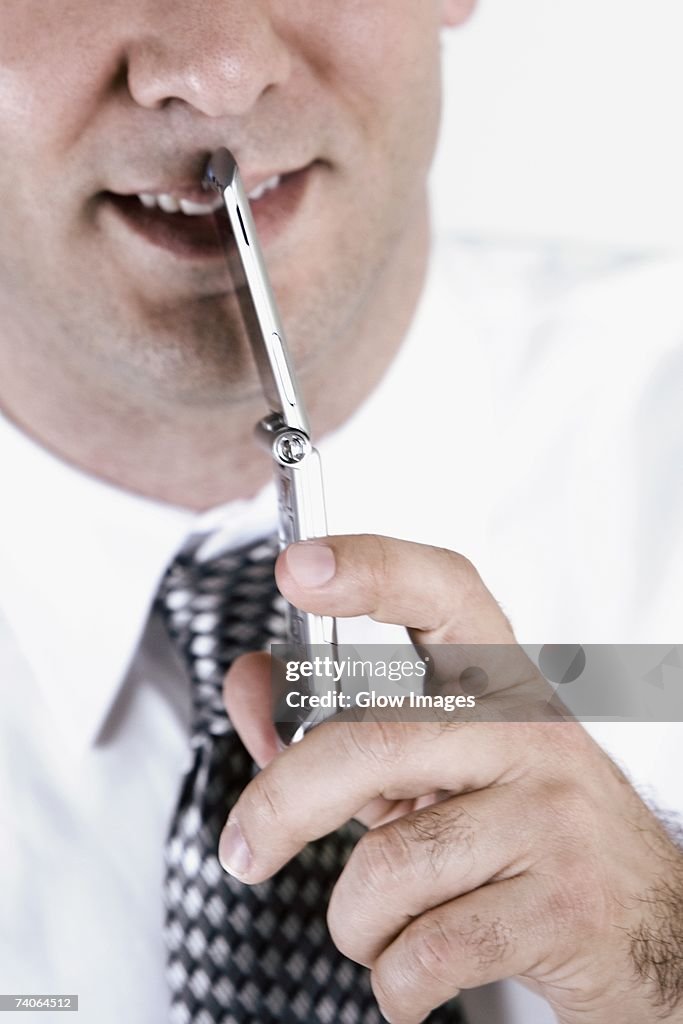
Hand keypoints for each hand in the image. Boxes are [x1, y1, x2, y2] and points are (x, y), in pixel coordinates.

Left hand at [221, 535, 682, 1023]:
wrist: (648, 924)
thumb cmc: (523, 834)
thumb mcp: (434, 770)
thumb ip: (340, 728)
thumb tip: (252, 690)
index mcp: (498, 684)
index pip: (439, 594)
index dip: (367, 570)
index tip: (299, 567)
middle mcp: (530, 733)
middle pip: (372, 743)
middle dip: (282, 804)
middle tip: (245, 847)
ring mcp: (553, 815)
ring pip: (389, 866)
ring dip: (354, 921)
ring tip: (380, 926)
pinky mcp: (563, 904)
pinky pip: (428, 949)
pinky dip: (393, 979)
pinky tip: (414, 971)